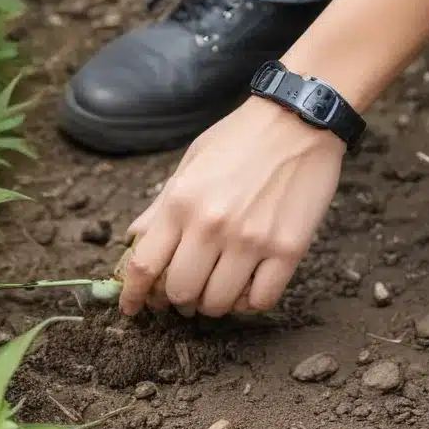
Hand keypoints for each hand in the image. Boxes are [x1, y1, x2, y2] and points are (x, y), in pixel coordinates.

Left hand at [118, 99, 344, 317]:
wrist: (296, 120)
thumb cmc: (238, 139)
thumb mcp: (189, 164)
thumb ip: (161, 207)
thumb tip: (134, 238)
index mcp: (180, 202)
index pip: (144, 264)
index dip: (133, 294)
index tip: (132, 308)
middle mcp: (211, 225)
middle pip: (179, 292)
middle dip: (176, 300)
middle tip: (182, 294)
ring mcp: (251, 240)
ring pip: (218, 303)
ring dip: (212, 304)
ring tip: (214, 288)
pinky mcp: (289, 250)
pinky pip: (261, 300)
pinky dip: (248, 303)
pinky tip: (246, 286)